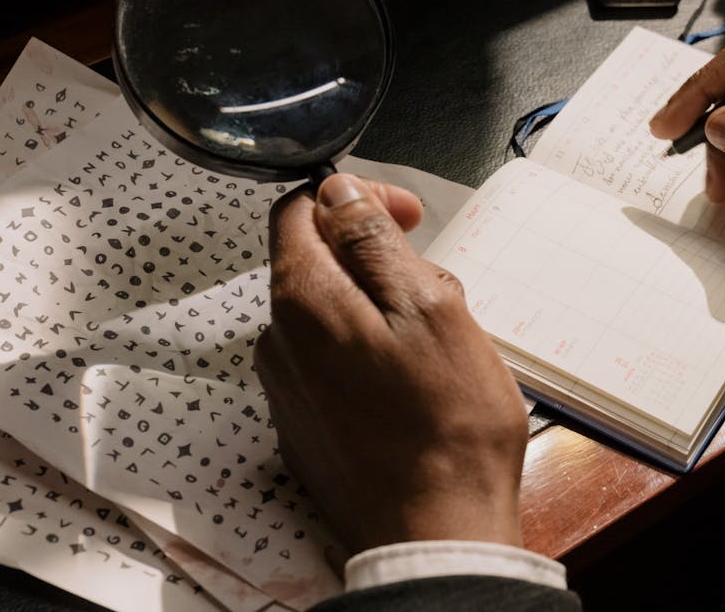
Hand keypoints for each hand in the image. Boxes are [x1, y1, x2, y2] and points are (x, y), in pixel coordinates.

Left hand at [255, 174, 528, 554]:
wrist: (436, 532)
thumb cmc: (447, 423)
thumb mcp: (428, 307)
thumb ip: (373, 242)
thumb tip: (338, 192)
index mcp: (303, 301)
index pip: (301, 210)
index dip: (356, 199)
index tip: (408, 218)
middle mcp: (278, 342)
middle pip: (319, 263)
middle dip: (379, 260)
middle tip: (440, 292)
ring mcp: (287, 389)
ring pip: (333, 314)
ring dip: (381, 309)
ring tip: (436, 346)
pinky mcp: (305, 426)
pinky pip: (333, 363)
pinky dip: (370, 353)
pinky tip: (415, 385)